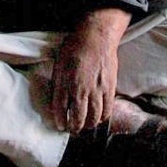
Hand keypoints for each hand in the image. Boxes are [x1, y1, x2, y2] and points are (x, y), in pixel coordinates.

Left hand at [50, 8, 129, 133]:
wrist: (96, 37)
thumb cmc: (75, 47)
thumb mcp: (59, 65)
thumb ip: (58, 84)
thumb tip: (57, 101)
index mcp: (65, 83)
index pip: (60, 110)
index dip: (59, 121)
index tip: (60, 125)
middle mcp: (81, 89)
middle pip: (78, 118)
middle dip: (74, 128)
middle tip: (73, 129)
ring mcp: (97, 90)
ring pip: (94, 118)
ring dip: (89, 125)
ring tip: (86, 125)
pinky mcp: (110, 88)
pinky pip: (107, 109)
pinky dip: (103, 117)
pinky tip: (99, 117)